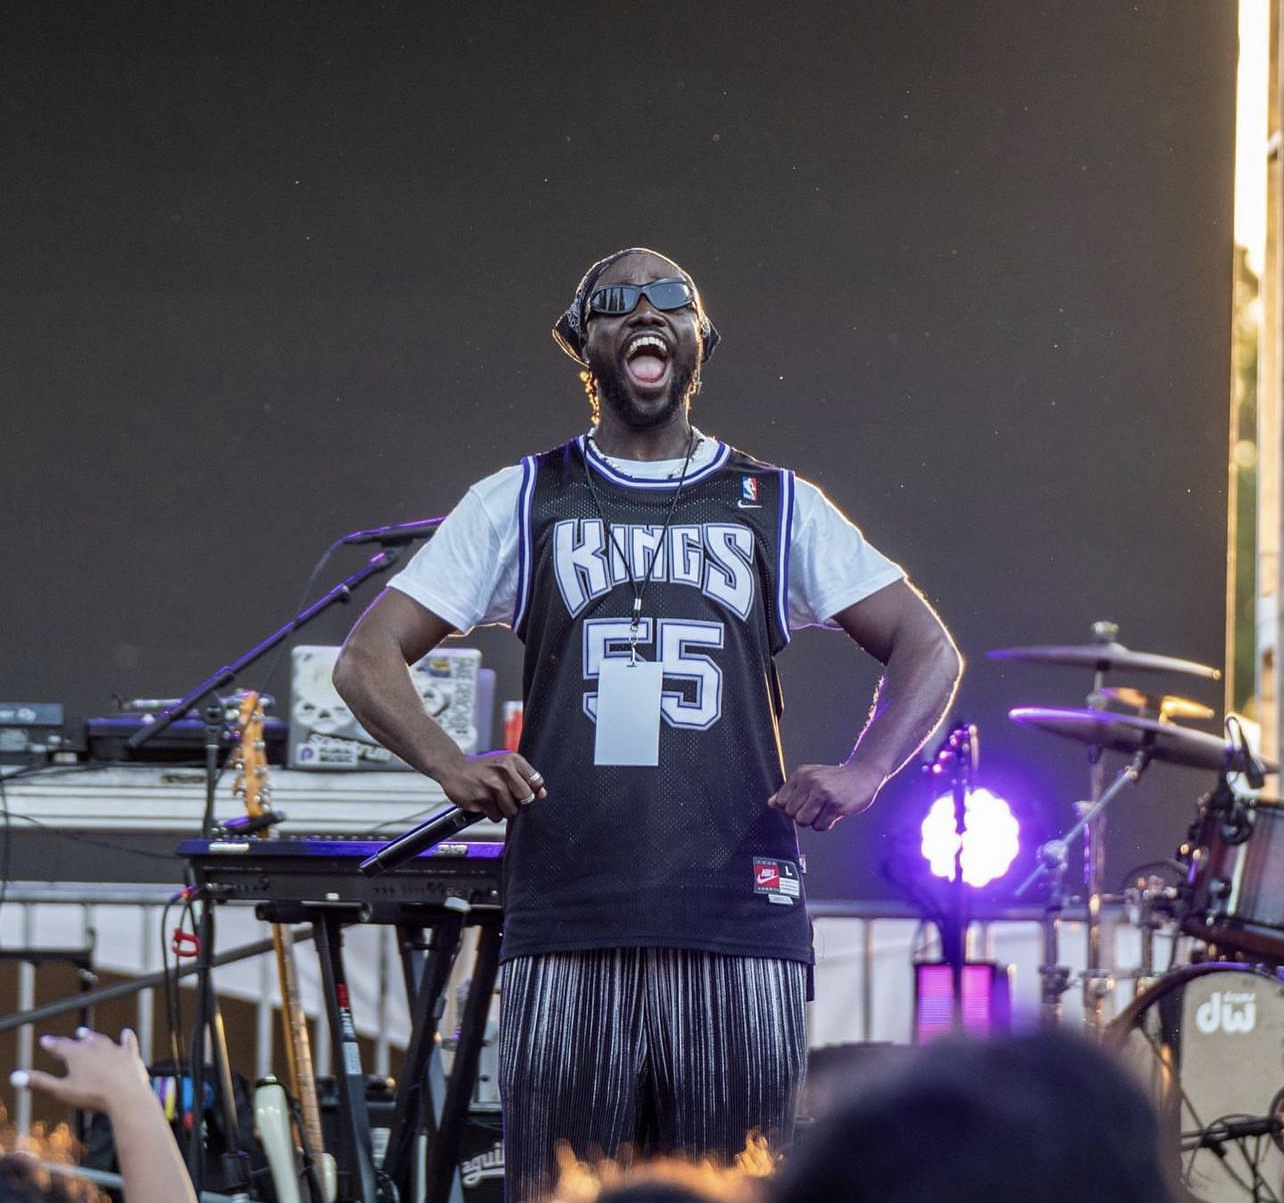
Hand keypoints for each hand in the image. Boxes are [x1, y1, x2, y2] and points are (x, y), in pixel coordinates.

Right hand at [13, 1028, 153, 1117]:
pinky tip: (127, 1033)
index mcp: (78, 1054)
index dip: (52, 1044)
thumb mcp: (61, 1091)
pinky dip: (126, 1038)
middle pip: (83, 1042)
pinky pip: (128, 1044)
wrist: (125, 1095)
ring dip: (94, 1038)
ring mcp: (115, 1050)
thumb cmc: (91, 1094)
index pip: (61, 1046)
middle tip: (73, 1036)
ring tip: (88, 1034)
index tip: (45, 1040)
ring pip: (103, 1040)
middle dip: (75, 1040)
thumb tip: (14, 1076)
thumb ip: (39, 1083)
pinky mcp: (131, 1056)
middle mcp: (96, 1047)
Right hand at [437, 751, 548, 820]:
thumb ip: (524, 778)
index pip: (536, 781)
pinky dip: (492, 813)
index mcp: (512, 760)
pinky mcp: (480, 799)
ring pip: (511, 810)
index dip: (532, 791)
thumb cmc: (482, 768)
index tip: (524, 792)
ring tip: (494, 799)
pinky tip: (484, 803)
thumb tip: (542, 794)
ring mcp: (491, 785)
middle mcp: (503, 770)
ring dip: (504, 809)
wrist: (453, 768)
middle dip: (518, 802)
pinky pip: (496, 816)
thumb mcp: (505, 765)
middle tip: (507, 797)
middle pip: (525, 798)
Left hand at [768, 762, 884, 831]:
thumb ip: (790, 790)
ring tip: (823, 811)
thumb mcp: (811, 777)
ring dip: (813, 821)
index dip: (790, 808)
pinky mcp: (835, 805)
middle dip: (801, 815)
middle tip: (815, 808)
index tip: (801, 805)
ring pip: (803, 821)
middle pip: (790, 813)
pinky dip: (825, 824)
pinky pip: (820, 826)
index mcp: (801, 774)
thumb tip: (771, 803)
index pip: (780, 801)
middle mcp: (810, 782)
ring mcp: (823, 793)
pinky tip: (832, 814)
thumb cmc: (837, 778)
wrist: (863, 774)